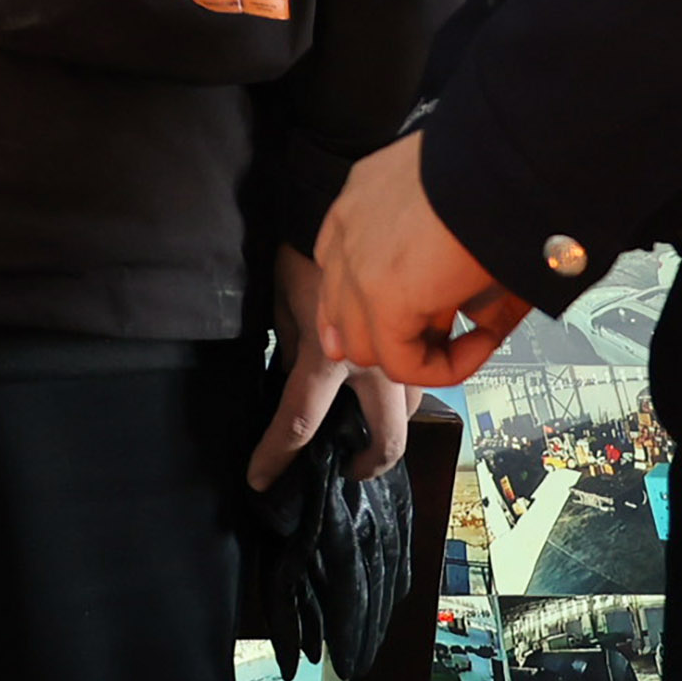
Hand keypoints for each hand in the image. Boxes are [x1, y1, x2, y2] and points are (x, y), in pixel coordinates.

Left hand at [248, 244, 411, 489]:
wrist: (336, 199)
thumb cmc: (300, 248)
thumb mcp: (282, 304)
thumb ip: (291, 347)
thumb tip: (293, 377)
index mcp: (327, 355)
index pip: (298, 421)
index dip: (276, 456)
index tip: (260, 481)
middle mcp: (374, 364)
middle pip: (386, 440)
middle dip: (370, 464)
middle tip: (349, 469)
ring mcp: (404, 350)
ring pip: (411, 409)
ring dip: (391, 424)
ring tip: (369, 427)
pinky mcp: (421, 333)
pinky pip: (421, 374)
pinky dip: (406, 388)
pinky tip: (389, 386)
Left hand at [313, 132, 531, 385]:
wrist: (505, 155)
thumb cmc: (497, 169)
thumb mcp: (464, 209)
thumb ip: (453, 260)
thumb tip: (479, 317)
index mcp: (361, 198)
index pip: (338, 269)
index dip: (370, 307)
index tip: (410, 322)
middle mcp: (348, 228)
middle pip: (343, 313)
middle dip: (394, 334)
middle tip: (451, 330)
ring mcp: (357, 263)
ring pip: (365, 345)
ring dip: (418, 353)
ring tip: (472, 337)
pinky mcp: (382, 296)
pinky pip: (402, 363)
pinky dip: (444, 367)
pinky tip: (482, 344)